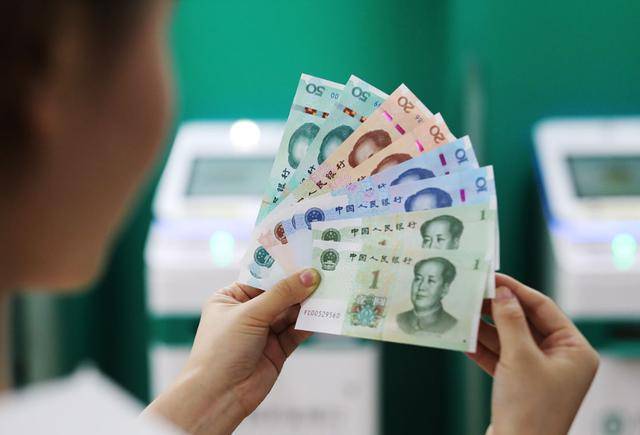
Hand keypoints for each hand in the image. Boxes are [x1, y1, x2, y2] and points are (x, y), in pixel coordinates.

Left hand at [142, 269, 320, 434]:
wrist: (218, 396)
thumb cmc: (220, 350)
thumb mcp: (250, 314)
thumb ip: (282, 295)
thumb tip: (309, 275)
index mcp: (231, 297)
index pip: (261, 276)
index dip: (283, 266)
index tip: (305, 254)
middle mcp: (248, 312)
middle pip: (279, 293)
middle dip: (299, 284)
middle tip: (324, 270)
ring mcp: (263, 331)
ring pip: (291, 312)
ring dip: (307, 303)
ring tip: (328, 290)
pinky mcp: (277, 349)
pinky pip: (297, 331)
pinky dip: (309, 323)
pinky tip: (323, 313)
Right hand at [467, 274, 598, 434]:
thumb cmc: (531, 412)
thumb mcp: (519, 357)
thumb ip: (510, 320)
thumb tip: (502, 291)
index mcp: (574, 350)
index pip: (544, 308)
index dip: (517, 290)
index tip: (493, 278)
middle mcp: (560, 359)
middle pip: (525, 322)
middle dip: (498, 310)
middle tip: (474, 294)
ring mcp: (540, 372)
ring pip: (510, 339)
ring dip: (486, 329)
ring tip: (464, 314)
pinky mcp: (520, 384)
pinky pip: (501, 357)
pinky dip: (483, 349)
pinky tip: (465, 340)